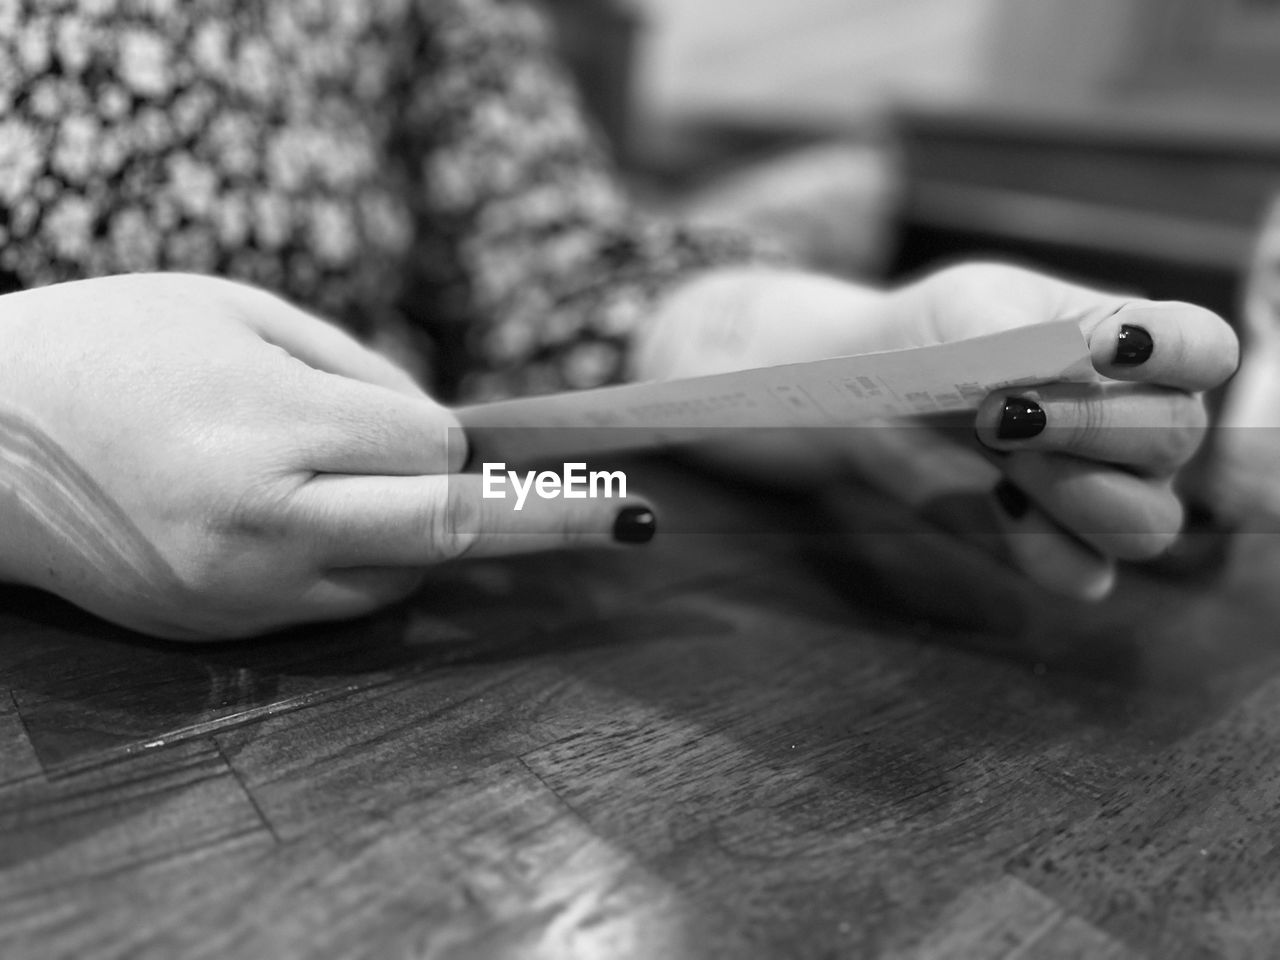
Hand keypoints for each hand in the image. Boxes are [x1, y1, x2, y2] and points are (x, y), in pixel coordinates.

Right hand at [0, 274, 654, 639]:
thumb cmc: (117, 346)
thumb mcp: (241, 313)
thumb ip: (359, 374)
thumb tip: (450, 435)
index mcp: (272, 430)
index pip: (433, 451)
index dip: (458, 440)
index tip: (477, 435)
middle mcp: (266, 525)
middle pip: (450, 530)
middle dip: (550, 523)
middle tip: (635, 521)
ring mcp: (243, 592)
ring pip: (398, 575)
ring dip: (431, 536)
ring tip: (424, 507)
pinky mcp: (222, 630)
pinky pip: (339, 605)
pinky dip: (367, 564)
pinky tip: (339, 526)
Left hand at [637, 263, 1237, 598]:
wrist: (863, 396)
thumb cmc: (929, 338)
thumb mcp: (967, 313)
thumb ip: (1022, 340)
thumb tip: (1070, 370)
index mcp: (1135, 349)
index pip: (1209, 351)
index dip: (1176, 352)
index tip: (1105, 347)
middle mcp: (1136, 426)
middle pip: (1178, 440)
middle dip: (1089, 424)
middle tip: (1000, 410)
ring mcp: (1102, 493)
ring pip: (1148, 524)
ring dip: (1073, 490)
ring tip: (1000, 454)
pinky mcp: (1052, 549)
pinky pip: (1085, 576)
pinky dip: (1042, 548)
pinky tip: (995, 503)